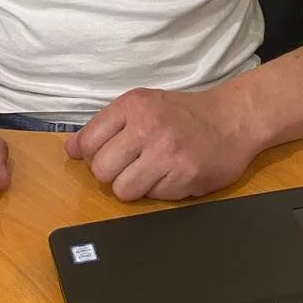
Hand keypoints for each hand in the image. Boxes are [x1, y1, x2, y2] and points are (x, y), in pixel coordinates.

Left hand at [65, 85, 258, 201]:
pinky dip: (159, 191)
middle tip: (131, 165)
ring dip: (133, 186)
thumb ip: (105, 125)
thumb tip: (70, 149)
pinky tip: (172, 175)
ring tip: (151, 172)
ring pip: (122, 190)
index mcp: (132, 105)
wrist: (232, 118)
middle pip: (100, 169)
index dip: (91, 155)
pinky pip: (152, 197)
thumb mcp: (142, 105)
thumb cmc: (182, 113)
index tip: (105, 155)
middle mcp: (146, 126)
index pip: (87, 141)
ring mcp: (165, 152)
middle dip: (111, 174)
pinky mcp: (183, 176)